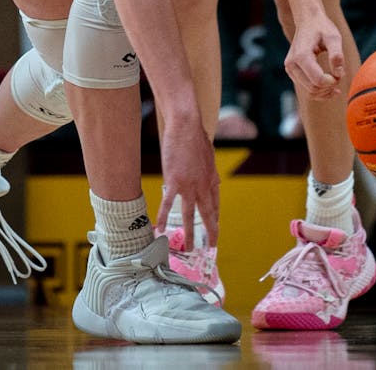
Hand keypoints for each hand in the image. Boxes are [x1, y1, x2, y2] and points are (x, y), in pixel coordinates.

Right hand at [155, 110, 220, 243]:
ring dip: (190, 232)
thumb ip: (209, 169)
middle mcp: (203, 185)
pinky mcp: (175, 182)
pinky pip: (168, 204)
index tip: (215, 228)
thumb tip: (212, 177)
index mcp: (212, 178)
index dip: (215, 217)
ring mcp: (189, 185)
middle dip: (211, 231)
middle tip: (212, 245)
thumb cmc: (195, 137)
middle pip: (208, 213)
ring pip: (190, 215)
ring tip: (191, 248)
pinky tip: (160, 230)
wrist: (186, 126)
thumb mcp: (209, 155)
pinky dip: (163, 218)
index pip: (215, 203)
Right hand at [284, 15, 346, 100]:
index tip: (341, 73)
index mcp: (301, 56)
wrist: (308, 21)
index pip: (318, 80)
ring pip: (309, 92)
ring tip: (337, 83)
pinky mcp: (292, 72)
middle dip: (329, 87)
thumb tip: (339, 74)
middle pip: (313, 88)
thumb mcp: (333, 37)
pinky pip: (306, 88)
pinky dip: (319, 91)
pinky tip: (330, 87)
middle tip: (340, 76)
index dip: (332, 81)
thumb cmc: (322, 28)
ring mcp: (290, 69)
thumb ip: (337, 55)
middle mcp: (292, 64)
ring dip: (325, 92)